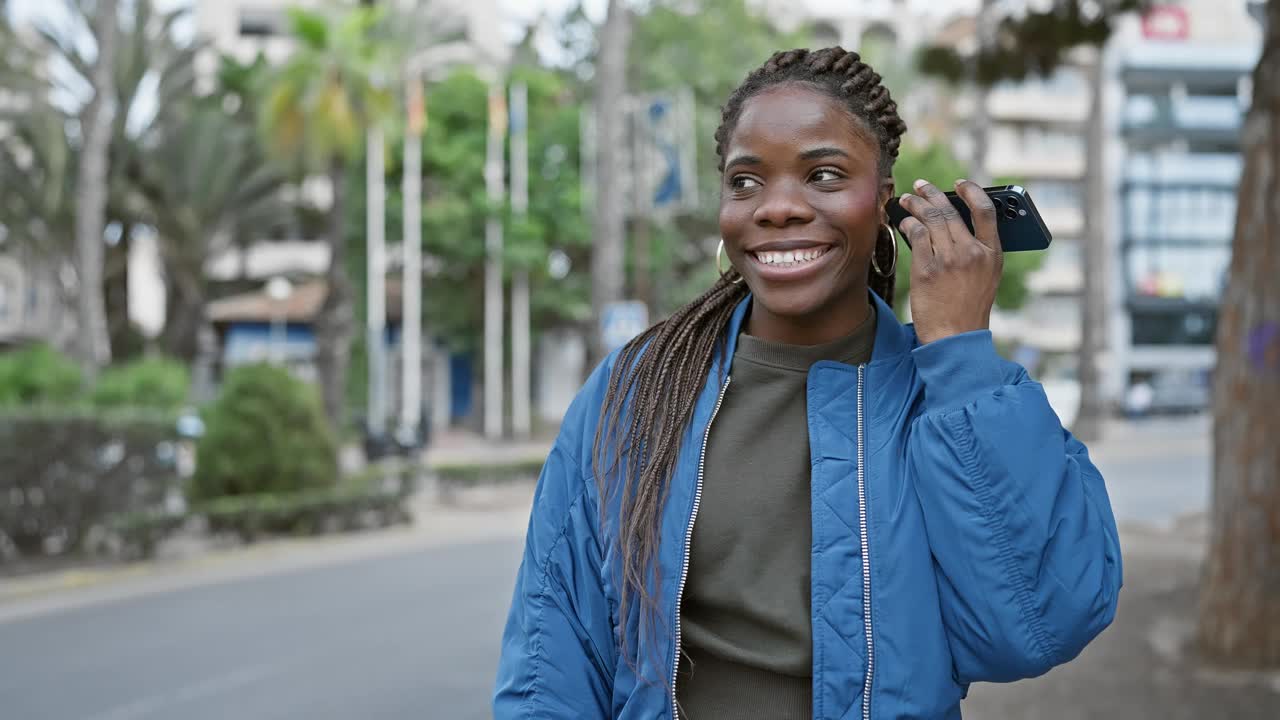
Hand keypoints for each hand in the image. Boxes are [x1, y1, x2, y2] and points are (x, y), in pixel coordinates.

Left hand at [898, 178, 1002, 344]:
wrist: (955, 337)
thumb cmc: (968, 307)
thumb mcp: (986, 277)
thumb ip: (977, 250)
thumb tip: (953, 221)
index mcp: (993, 254)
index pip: (986, 211)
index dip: (972, 191)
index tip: (959, 184)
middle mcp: (972, 253)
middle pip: (950, 211)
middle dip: (932, 194)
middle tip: (921, 186)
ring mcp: (949, 261)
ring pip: (931, 219)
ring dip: (916, 204)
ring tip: (907, 199)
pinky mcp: (926, 270)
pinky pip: (916, 236)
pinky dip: (908, 224)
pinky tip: (904, 221)